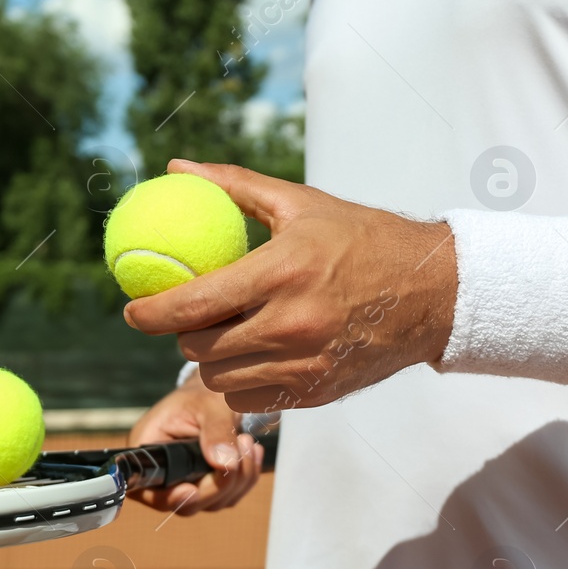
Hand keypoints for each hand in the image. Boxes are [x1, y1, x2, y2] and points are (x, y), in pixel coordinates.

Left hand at [123, 160, 458, 412]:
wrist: (434, 292)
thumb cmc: (363, 239)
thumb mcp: (300, 204)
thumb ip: (234, 187)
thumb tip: (177, 169)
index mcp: (284, 272)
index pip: (195, 303)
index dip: (151, 313)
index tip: (132, 311)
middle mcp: (294, 323)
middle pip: (200, 347)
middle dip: (184, 333)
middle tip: (189, 316)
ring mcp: (306, 363)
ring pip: (220, 378)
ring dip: (211, 359)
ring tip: (227, 332)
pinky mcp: (317, 392)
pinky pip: (251, 399)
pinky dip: (242, 381)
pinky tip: (256, 354)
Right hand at [127, 370, 265, 514]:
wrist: (214, 393)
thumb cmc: (203, 394)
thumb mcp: (209, 405)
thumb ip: (216, 432)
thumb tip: (225, 463)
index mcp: (148, 451)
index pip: (150, 490)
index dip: (170, 497)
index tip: (191, 490)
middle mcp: (162, 474)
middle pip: (186, 504)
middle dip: (220, 483)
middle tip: (242, 446)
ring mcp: (184, 483)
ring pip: (211, 503)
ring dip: (239, 479)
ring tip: (247, 442)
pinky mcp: (205, 486)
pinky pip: (227, 497)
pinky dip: (245, 479)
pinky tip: (251, 453)